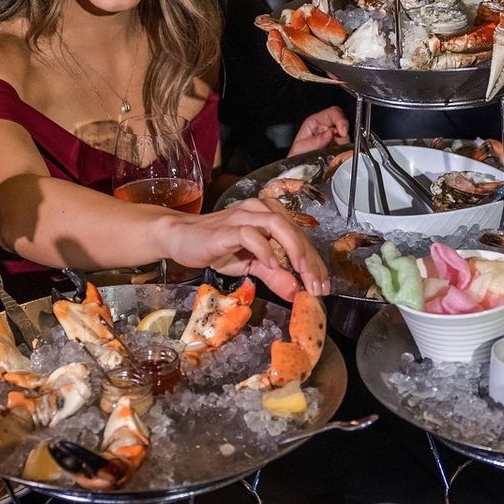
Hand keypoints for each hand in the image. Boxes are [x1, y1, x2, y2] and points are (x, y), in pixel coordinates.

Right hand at [158, 199, 330, 298]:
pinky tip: (272, 264)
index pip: (301, 238)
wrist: (180, 238)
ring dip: (294, 249)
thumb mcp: (251, 267)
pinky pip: (249, 233)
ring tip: (302, 272)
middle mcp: (260, 211)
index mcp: (270, 216)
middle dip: (309, 260)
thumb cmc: (217, 248)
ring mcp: (243, 216)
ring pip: (277, 225)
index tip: (323, 286)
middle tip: (317, 286)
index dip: (315, 262)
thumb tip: (297, 292)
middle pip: (294, 231)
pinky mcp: (227, 228)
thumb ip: (275, 276)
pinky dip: (263, 248)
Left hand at [288, 106, 350, 156]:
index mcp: (315, 122)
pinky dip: (345, 151)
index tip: (343, 132)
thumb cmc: (296, 158)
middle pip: (343, 123)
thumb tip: (329, 134)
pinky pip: (348, 147)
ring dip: (343, 145)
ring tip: (332, 152)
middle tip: (339, 144)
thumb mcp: (299, 149)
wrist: (298, 171)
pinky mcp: (339, 148)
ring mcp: (334, 138)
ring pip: (347, 136)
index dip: (340, 120)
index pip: (333, 113)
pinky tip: (336, 155)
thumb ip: (314, 141)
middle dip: (343, 135)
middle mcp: (326, 128)